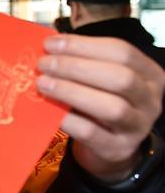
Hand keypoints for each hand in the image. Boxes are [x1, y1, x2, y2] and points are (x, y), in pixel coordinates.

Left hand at [37, 34, 164, 181]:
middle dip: (76, 67)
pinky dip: (68, 119)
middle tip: (44, 64)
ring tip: (43, 84)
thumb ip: (82, 62)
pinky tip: (47, 108)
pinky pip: (92, 132)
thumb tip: (49, 44)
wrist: (107, 148)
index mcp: (149, 74)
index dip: (84, 45)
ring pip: (111, 107)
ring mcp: (137, 127)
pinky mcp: (117, 149)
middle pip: (120, 77)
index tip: (50, 43)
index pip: (122, 52)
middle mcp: (150, 100)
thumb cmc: (99, 103)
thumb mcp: (99, 80)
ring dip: (72, 91)